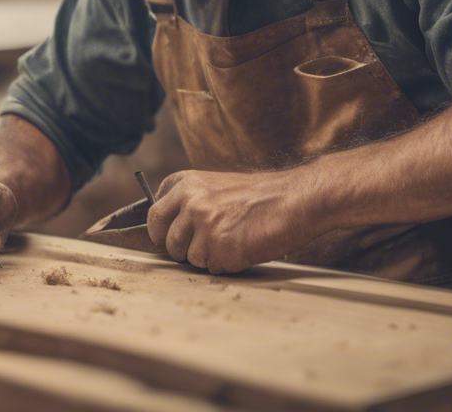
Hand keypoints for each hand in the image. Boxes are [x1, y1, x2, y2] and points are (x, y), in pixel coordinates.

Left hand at [146, 168, 325, 273]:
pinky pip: (211, 268)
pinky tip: (242, 249)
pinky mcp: (219, 248)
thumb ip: (192, 200)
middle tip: (204, 245)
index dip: (164, 228)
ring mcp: (204, 225)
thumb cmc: (263, 195)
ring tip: (233, 241)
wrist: (296, 199)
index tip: (171, 234)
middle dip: (180, 249)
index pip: (155, 213)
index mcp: (187, 183)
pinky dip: (225, 265)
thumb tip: (172, 226)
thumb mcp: (219, 185)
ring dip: (207, 257)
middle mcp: (190, 202)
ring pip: (188, 258)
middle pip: (165, 239)